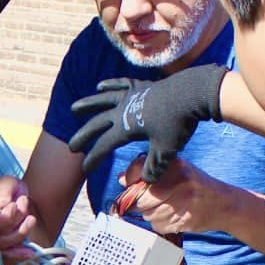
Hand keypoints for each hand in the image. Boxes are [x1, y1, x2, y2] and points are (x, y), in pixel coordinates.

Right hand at [0, 176, 38, 260]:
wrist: (16, 199)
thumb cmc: (9, 191)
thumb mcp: (7, 182)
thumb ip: (3, 191)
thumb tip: (1, 205)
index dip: (3, 217)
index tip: (14, 206)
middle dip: (16, 221)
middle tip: (24, 206)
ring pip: (4, 244)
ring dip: (21, 232)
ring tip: (30, 219)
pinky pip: (7, 254)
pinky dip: (19, 253)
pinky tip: (29, 252)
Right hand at [68, 64, 224, 182]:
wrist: (192, 93)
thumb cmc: (178, 123)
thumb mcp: (166, 150)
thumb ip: (155, 166)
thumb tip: (147, 181)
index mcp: (126, 127)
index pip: (104, 146)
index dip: (93, 158)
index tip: (85, 169)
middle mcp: (123, 110)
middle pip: (97, 124)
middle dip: (83, 136)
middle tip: (72, 146)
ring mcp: (131, 95)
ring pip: (103, 100)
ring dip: (88, 104)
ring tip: (75, 109)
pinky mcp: (141, 86)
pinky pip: (120, 84)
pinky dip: (110, 85)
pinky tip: (100, 86)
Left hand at [118, 156, 234, 237]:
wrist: (225, 205)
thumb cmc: (196, 186)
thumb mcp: (177, 170)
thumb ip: (150, 172)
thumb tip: (122, 180)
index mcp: (176, 166)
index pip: (140, 170)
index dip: (131, 180)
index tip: (129, 184)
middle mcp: (179, 182)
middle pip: (141, 198)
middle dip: (141, 202)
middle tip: (152, 200)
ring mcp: (182, 202)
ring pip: (148, 214)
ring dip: (151, 214)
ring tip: (166, 207)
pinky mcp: (183, 220)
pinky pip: (158, 225)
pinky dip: (161, 223)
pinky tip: (172, 216)